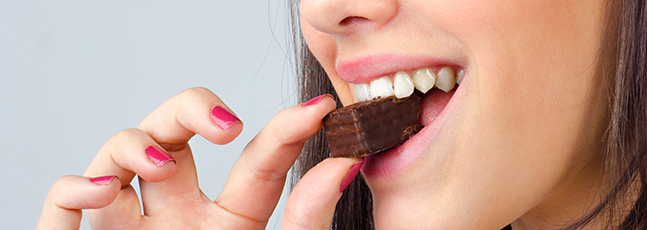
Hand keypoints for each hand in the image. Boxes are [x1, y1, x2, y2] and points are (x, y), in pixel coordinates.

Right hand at [36, 87, 361, 229]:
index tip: (320, 111)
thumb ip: (309, 219)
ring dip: (134, 141)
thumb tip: (346, 161)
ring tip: (161, 163)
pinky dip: (75, 186)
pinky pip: (63, 200)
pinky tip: (101, 192)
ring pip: (117, 153)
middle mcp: (179, 215)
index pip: (257, 163)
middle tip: (226, 125)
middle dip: (190, 109)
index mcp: (232, 222)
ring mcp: (131, 228)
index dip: (287, 130)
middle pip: (174, 134)